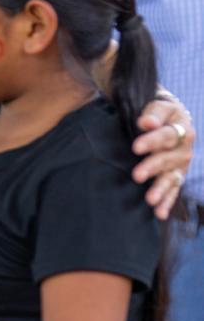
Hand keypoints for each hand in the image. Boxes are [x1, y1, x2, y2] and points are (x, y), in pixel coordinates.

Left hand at [132, 97, 194, 219]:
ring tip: (150, 200)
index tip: (136, 148)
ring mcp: (181, 165)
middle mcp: (184, 149)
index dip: (152, 141)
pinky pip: (173, 190)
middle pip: (168, 159)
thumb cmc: (159, 112)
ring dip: (161, 189)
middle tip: (137, 176)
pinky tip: (159, 214)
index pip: (167, 136)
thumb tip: (146, 122)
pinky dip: (167, 201)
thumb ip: (153, 114)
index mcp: (182, 128)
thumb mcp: (158, 106)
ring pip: (172, 178)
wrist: (168, 118)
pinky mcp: (176, 176)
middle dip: (152, 167)